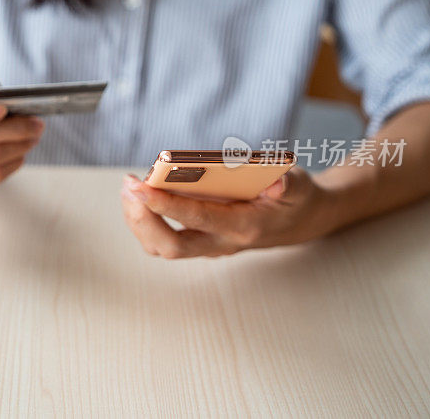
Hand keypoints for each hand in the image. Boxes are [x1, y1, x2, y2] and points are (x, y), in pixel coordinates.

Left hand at [120, 168, 334, 257]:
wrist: (300, 221)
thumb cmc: (295, 200)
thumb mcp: (300, 186)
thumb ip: (289, 184)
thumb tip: (276, 182)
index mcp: (244, 227)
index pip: (197, 218)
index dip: (165, 203)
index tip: (140, 185)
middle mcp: (221, 242)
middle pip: (170, 245)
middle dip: (142, 218)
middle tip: (129, 186)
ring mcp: (208, 245)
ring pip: (161, 246)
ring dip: (138, 220)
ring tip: (128, 188)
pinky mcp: (200, 241)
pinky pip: (163, 240)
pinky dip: (145, 220)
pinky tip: (139, 196)